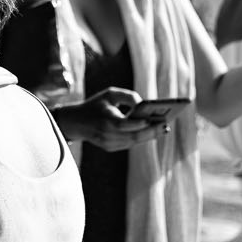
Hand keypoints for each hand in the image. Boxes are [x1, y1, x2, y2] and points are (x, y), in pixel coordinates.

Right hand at [54, 87, 173, 150]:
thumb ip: (127, 96)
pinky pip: (129, 143)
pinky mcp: (110, 148)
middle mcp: (106, 134)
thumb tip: (143, 105)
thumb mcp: (109, 94)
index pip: (124, 124)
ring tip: (163, 128)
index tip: (154, 120)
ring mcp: (108, 143)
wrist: (76, 122)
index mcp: (105, 120)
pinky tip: (152, 132)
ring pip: (133, 141)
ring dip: (149, 136)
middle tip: (166, 126)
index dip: (139, 124)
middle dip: (151, 132)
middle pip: (133, 136)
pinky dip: (140, 137)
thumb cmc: (96, 104)